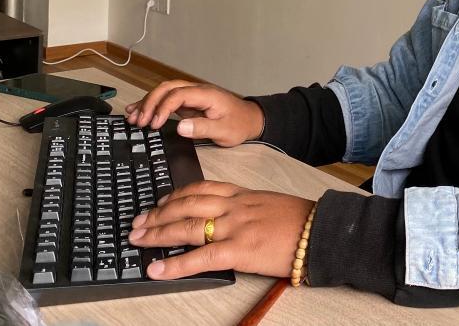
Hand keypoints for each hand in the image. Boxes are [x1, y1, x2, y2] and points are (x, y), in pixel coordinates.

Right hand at [125, 80, 263, 146]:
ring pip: (164, 92)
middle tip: (138, 122)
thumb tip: (181, 127)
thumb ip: (203, 128)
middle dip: (150, 103)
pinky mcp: (188, 102)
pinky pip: (166, 99)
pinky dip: (152, 105)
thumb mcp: (225, 131)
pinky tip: (137, 111)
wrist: (250, 119)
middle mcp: (196, 91)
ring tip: (132, 118)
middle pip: (167, 88)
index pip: (178, 95)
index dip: (163, 107)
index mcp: (206, 95)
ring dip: (147, 103)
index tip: (154, 124)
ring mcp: (191, 95)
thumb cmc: (239, 125)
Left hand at [128, 181, 315, 278]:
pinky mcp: (239, 250)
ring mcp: (234, 227)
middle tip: (137, 223)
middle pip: (186, 204)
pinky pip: (200, 256)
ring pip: (187, 226)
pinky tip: (157, 270)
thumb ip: (247, 207)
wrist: (322, 230)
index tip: (158, 203)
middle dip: (157, 214)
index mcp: (242, 194)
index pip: (200, 189)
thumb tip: (229, 218)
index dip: (174, 196)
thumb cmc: (301, 220)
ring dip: (158, 233)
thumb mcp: (270, 204)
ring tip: (139, 240)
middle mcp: (234, 206)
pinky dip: (174, 264)